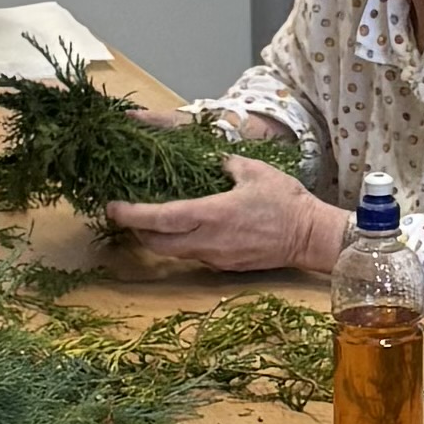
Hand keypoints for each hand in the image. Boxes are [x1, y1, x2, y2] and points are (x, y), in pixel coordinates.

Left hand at [103, 158, 343, 272]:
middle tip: (126, 213)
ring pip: (174, 252)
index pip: (160, 219)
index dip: (131, 215)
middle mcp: (208, 241)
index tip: (112, 207)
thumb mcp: (253, 170)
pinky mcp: (225, 266)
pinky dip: (181, 244)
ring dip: (157, 239)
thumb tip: (208, 157)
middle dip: (136, 230)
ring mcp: (216, 257)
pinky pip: (194, 255)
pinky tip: (185, 230)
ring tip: (151, 220)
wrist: (311, 237)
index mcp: (211, 214)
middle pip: (156, 243)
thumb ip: (224, 163)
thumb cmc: (285, 200)